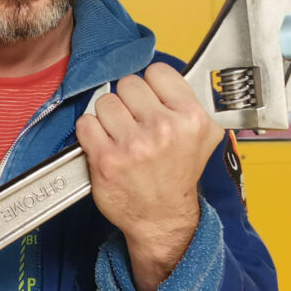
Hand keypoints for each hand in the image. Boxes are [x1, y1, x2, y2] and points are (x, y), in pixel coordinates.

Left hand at [76, 62, 222, 290]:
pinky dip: (90, 132)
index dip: (150, 86)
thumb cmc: (178, 175)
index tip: (149, 100)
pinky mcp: (106, 160)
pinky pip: (86, 123)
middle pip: (128, 84)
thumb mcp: (204, 137)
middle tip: (134, 121)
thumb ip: (191, 101)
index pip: (157, 72)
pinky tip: (104, 144)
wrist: (163, 219)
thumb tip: (167, 77)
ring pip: (104, 102)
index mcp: (190, 118)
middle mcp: (163, 129)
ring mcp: (133, 145)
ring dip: (108, 117)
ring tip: (120, 135)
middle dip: (128, 101)